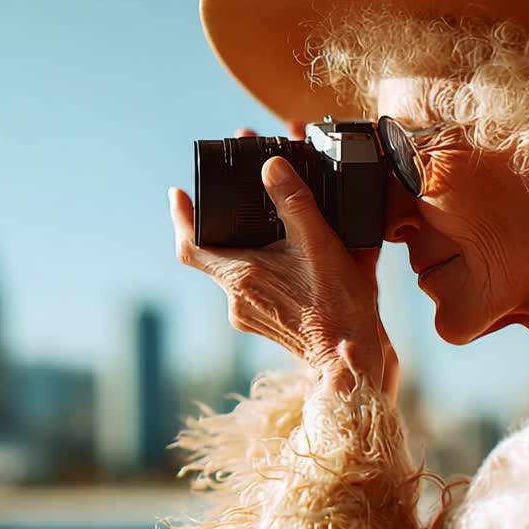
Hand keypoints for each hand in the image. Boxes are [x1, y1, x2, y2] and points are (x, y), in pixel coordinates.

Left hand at [169, 125, 399, 400]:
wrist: (351, 360)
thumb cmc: (337, 306)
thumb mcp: (319, 243)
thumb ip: (294, 201)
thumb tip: (272, 167)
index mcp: (239, 277)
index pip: (190, 245)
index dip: (180, 217)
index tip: (177, 194)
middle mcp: (236, 299)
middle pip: (215, 254)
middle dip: (224, 224)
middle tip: (234, 198)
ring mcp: (249, 315)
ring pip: (238, 272)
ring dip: (250, 247)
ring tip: (275, 225)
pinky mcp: (267, 325)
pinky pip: (256, 289)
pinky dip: (267, 268)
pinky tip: (294, 257)